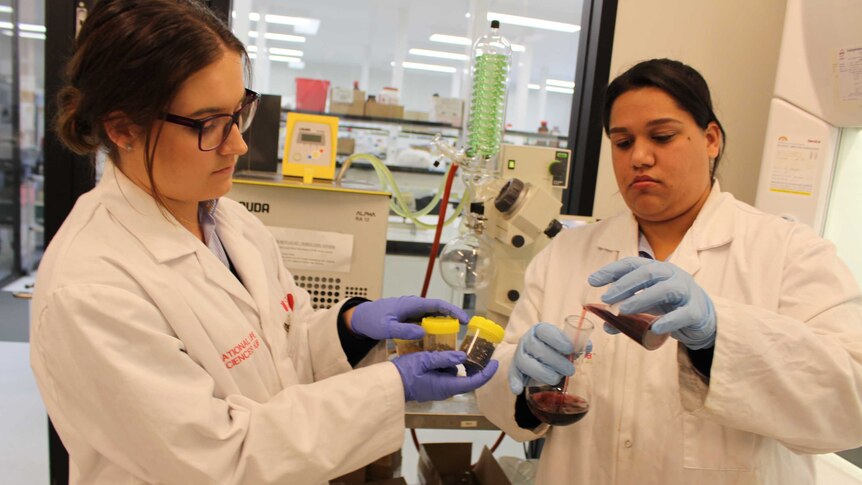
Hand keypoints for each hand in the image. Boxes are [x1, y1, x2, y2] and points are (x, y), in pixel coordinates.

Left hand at [350, 296, 468, 339]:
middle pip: (439, 311)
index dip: (453, 311)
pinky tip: (436, 343)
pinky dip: (433, 331)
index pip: (438, 305)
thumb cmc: (372, 320)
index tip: (464, 320)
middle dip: (452, 320)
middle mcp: (415, 306)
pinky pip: (425, 324)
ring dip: (443, 327)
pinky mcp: (409, 320)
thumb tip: (423, 332)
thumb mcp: (386, 328)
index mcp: (412, 304)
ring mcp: (412, 313)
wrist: (360, 318)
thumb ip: (403, 330)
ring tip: (452, 341)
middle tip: (462, 334)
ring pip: (433, 318)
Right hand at [392, 351, 497, 401]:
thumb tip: (463, 356)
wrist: (389, 385)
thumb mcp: (424, 360)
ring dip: (457, 364)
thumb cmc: (404, 373)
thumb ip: (443, 358)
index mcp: (446, 386)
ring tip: (456, 347)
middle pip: (467, 379)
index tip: (495, 362)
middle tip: (477, 350)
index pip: (473, 382)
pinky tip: (441, 354)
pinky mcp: (432, 387)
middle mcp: (445, 390)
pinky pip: (445, 376)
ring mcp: (439, 389)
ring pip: (455, 376)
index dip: (486, 373)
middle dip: (473, 366)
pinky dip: (447, 365)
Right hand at [508, 323, 575, 394]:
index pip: (545, 331)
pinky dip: (514, 382)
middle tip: (570, 370)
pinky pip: (512, 374)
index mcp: (540, 330)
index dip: (557, 339)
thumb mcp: (564, 343)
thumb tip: (587, 347)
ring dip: (542, 373)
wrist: (534, 355)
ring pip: (526, 362)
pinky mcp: (514, 368)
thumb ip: (576, 345)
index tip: (569, 349)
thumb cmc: (553, 349)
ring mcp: (519, 354)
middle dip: (555, 361)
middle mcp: (527, 340)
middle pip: (536, 348)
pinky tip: (518, 390)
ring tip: (557, 379)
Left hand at [588, 257, 716, 349]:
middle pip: (648, 272)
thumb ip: (627, 314)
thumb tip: (605, 326)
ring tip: (622, 310)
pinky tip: (654, 328)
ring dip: (641, 298)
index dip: (612, 270)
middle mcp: (672, 275)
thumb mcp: (647, 307)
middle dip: (624, 284)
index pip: (633, 263)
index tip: (592, 281)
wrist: (703, 317)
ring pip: (664, 289)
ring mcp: (686, 291)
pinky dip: (668, 320)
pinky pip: (683, 313)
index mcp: (658, 269)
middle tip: (606, 298)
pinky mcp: (696, 311)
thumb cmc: (670, 306)